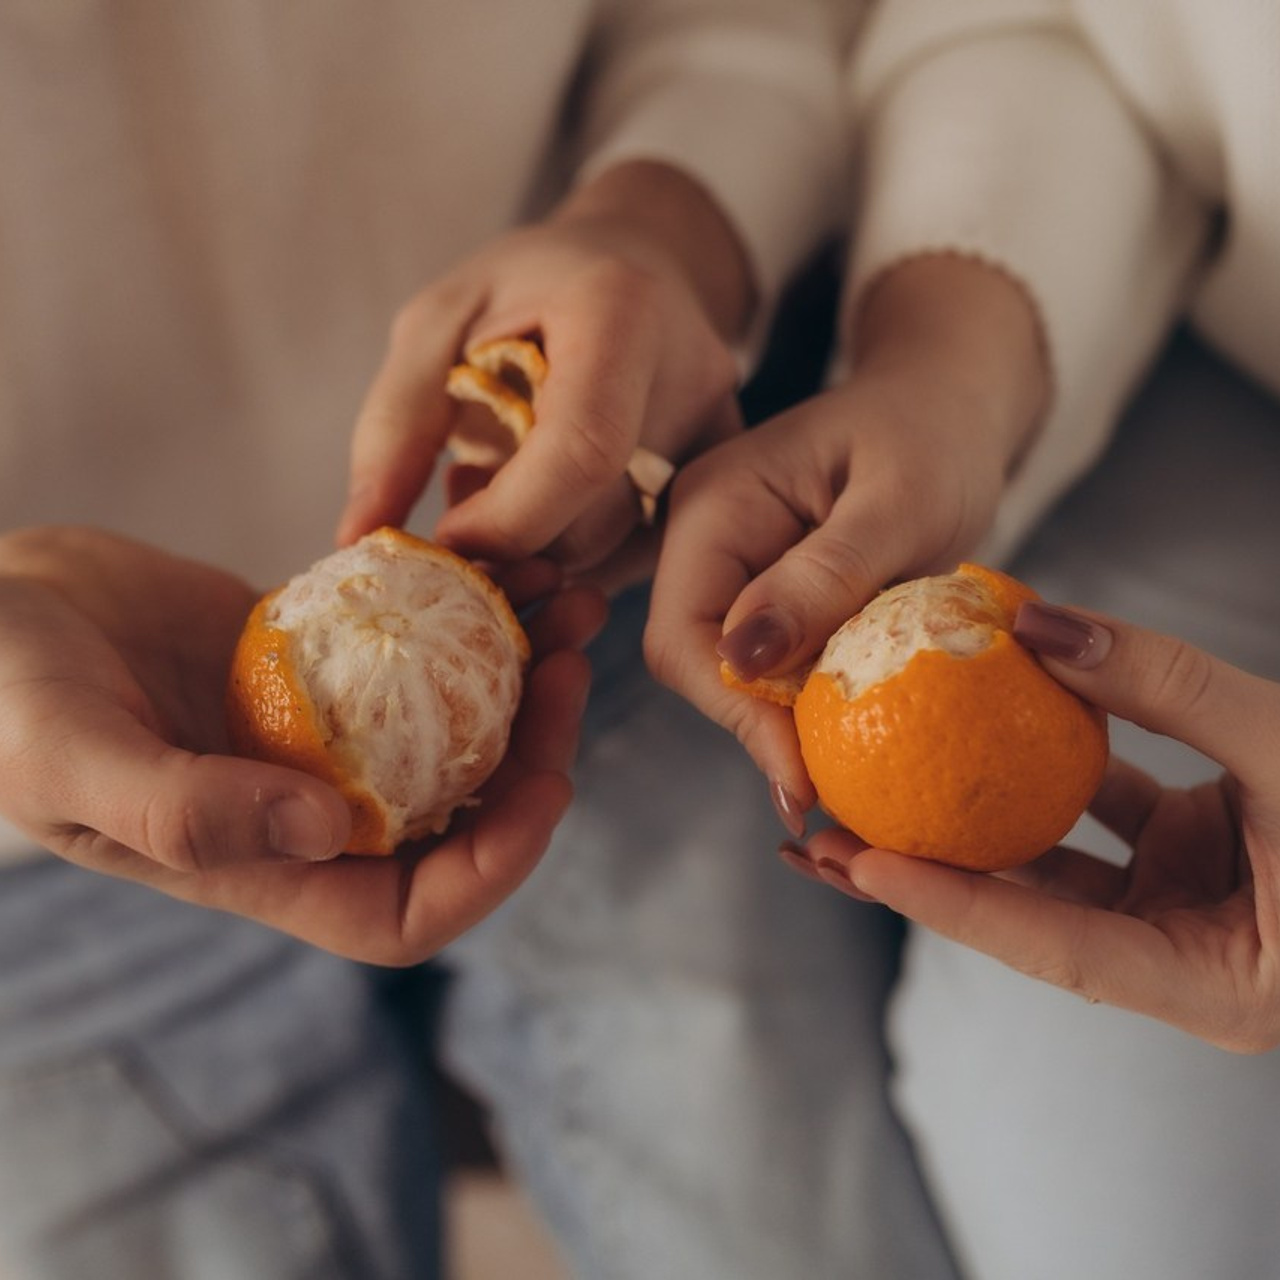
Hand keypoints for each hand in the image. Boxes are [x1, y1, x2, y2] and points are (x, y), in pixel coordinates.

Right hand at [0, 525, 604, 963]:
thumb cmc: (1, 695)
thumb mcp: (71, 759)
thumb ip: (185, 811)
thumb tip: (331, 829)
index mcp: (261, 864)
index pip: (406, 912)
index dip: (492, 869)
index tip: (546, 785)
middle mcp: (304, 807)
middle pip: (457, 814)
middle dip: (532, 756)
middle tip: (569, 665)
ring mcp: (316, 731)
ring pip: (450, 725)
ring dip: (516, 675)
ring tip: (561, 597)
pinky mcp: (315, 658)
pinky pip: (412, 646)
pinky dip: (462, 612)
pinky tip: (496, 559)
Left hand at [338, 160, 750, 584]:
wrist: (632, 265)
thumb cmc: (525, 288)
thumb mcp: (436, 325)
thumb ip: (394, 428)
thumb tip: (359, 538)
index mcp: (620, 312)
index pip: (580, 450)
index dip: (508, 517)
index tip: (449, 535)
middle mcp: (689, 376)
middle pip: (599, 517)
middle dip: (516, 540)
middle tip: (465, 503)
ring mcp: (716, 431)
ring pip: (622, 549)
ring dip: (545, 546)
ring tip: (508, 482)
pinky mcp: (720, 475)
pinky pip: (642, 550)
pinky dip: (580, 547)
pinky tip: (551, 499)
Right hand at [645, 255, 1046, 819]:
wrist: (948, 406)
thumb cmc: (935, 436)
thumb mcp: (900, 502)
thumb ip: (824, 576)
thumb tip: (741, 660)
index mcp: (714, 506)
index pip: (683, 633)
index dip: (732, 711)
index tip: (805, 774)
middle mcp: (701, 538)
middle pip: (692, 661)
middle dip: (753, 726)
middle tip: (826, 791)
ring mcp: (726, 564)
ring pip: (725, 670)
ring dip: (777, 720)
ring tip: (840, 777)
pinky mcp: (760, 588)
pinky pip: (762, 659)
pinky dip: (800, 700)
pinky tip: (844, 739)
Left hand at [802, 603, 1279, 1052]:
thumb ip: (1170, 686)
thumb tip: (1035, 621)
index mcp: (1215, 981)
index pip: (1053, 944)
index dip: (950, 904)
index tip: (858, 860)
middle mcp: (1185, 952)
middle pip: (1024, 911)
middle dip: (921, 873)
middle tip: (816, 837)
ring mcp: (1184, 900)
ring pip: (1050, 858)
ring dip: (962, 818)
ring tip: (864, 786)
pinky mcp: (1192, 849)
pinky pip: (1101, 806)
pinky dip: (1045, 764)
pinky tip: (978, 722)